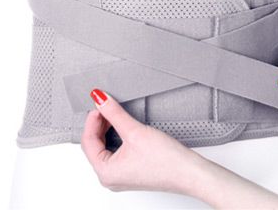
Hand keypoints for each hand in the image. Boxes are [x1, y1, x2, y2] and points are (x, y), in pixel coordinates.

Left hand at [80, 88, 206, 195]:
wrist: (189, 171)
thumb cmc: (165, 160)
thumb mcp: (134, 131)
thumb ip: (114, 113)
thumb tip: (100, 99)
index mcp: (105, 173)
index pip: (88, 141)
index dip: (92, 119)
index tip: (99, 103)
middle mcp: (110, 178)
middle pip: (94, 145)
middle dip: (98, 123)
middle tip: (106, 105)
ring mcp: (120, 175)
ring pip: (104, 147)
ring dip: (107, 128)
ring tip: (113, 112)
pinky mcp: (130, 170)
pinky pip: (115, 151)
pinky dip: (115, 136)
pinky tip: (122, 124)